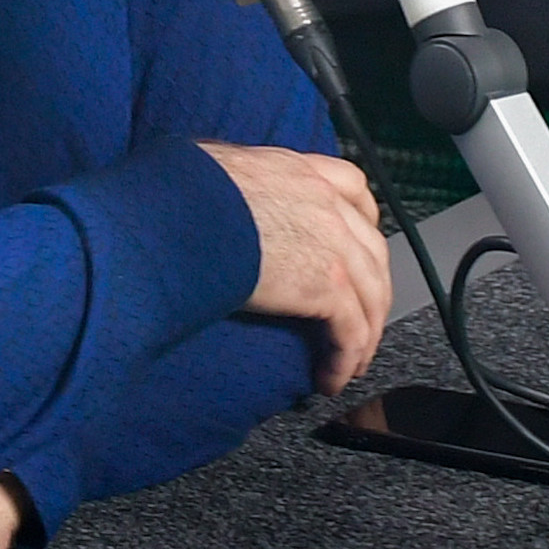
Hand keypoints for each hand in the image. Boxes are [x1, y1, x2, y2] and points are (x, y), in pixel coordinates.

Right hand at [198, 140, 390, 390]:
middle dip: (372, 288)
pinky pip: (351, 330)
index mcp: (298, 170)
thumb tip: (210, 193)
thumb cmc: (175, 194)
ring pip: (371, 294)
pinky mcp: (326, 283)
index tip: (359, 245)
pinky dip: (347, 358)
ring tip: (351, 362)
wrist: (177, 214)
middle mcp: (324, 201)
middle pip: (372, 249)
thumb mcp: (210, 169)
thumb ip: (231, 181)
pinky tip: (331, 378)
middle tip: (361, 317)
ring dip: (366, 333)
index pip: (353, 188)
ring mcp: (332, 242)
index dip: (363, 221)